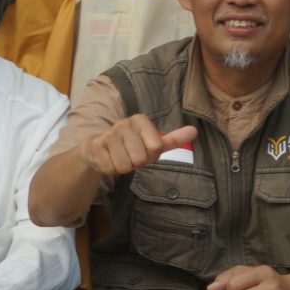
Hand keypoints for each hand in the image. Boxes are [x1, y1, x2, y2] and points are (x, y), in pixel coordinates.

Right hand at [81, 114, 197, 182]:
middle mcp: (124, 123)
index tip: (142, 149)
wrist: (96, 149)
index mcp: (140, 120)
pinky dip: (109, 169)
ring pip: (124, 166)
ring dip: (121, 167)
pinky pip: (110, 168)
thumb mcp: (152, 143)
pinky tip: (106, 160)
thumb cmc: (129, 147)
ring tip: (117, 157)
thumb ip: (173, 138)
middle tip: (128, 156)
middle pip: (140, 159)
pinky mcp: (94, 146)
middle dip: (135, 163)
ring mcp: (108, 134)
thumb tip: (195, 131)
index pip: (156, 148)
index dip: (149, 155)